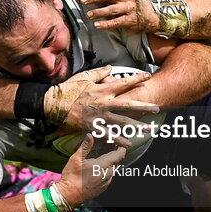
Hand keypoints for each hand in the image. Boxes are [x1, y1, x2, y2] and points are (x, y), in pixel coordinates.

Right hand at [45, 67, 159, 133]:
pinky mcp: (92, 126)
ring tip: (148, 128)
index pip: (123, 82)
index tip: (148, 76)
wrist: (54, 104)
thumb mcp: (84, 77)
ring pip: (121, 121)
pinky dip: (118, 139)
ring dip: (136, 125)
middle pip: (128, 104)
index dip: (136, 79)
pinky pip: (108, 134)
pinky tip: (128, 143)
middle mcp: (103, 102)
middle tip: (157, 108)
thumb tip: (111, 68)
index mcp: (102, 89)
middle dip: (143, 106)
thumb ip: (100, 73)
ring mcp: (99, 116)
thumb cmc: (69, 89)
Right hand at [55, 134, 125, 205]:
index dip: (122, 147)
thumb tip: (90, 135)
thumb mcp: (76, 159)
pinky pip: (108, 176)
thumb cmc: (72, 177)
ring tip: (104, 153)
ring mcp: (106, 182)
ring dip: (110, 161)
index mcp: (103, 165)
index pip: (120, 155)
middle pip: (116, 161)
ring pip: (112, 168)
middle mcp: (108, 174)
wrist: (69, 196)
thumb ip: (85, 146)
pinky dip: (107, 169)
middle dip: (114, 152)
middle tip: (110, 143)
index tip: (120, 140)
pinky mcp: (103, 188)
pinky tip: (99, 166)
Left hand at [80, 0, 159, 32]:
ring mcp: (129, 8)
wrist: (146, 14)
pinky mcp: (129, 20)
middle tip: (84, 1)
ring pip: (111, 9)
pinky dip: (105, 24)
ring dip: (98, 12)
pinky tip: (97, 25)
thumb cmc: (129, 1)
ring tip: (89, 14)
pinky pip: (115, 22)